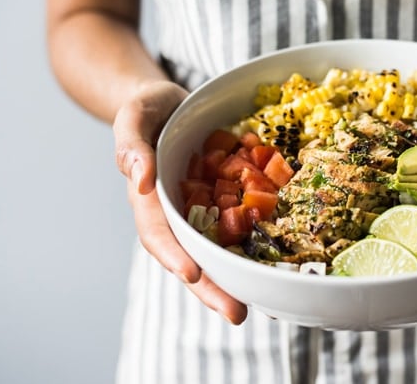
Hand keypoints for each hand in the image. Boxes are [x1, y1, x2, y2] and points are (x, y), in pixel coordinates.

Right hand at [113, 80, 247, 324]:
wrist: (172, 102)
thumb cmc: (147, 109)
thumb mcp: (133, 117)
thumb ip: (131, 146)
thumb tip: (140, 179)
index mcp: (151, 199)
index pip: (158, 234)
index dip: (174, 256)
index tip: (193, 275)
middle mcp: (178, 213)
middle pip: (192, 257)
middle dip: (213, 288)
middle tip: (237, 314)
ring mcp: (205, 211)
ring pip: (220, 251)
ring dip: (240, 279)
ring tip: (270, 306)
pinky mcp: (229, 202)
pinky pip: (244, 227)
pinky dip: (260, 249)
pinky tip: (285, 268)